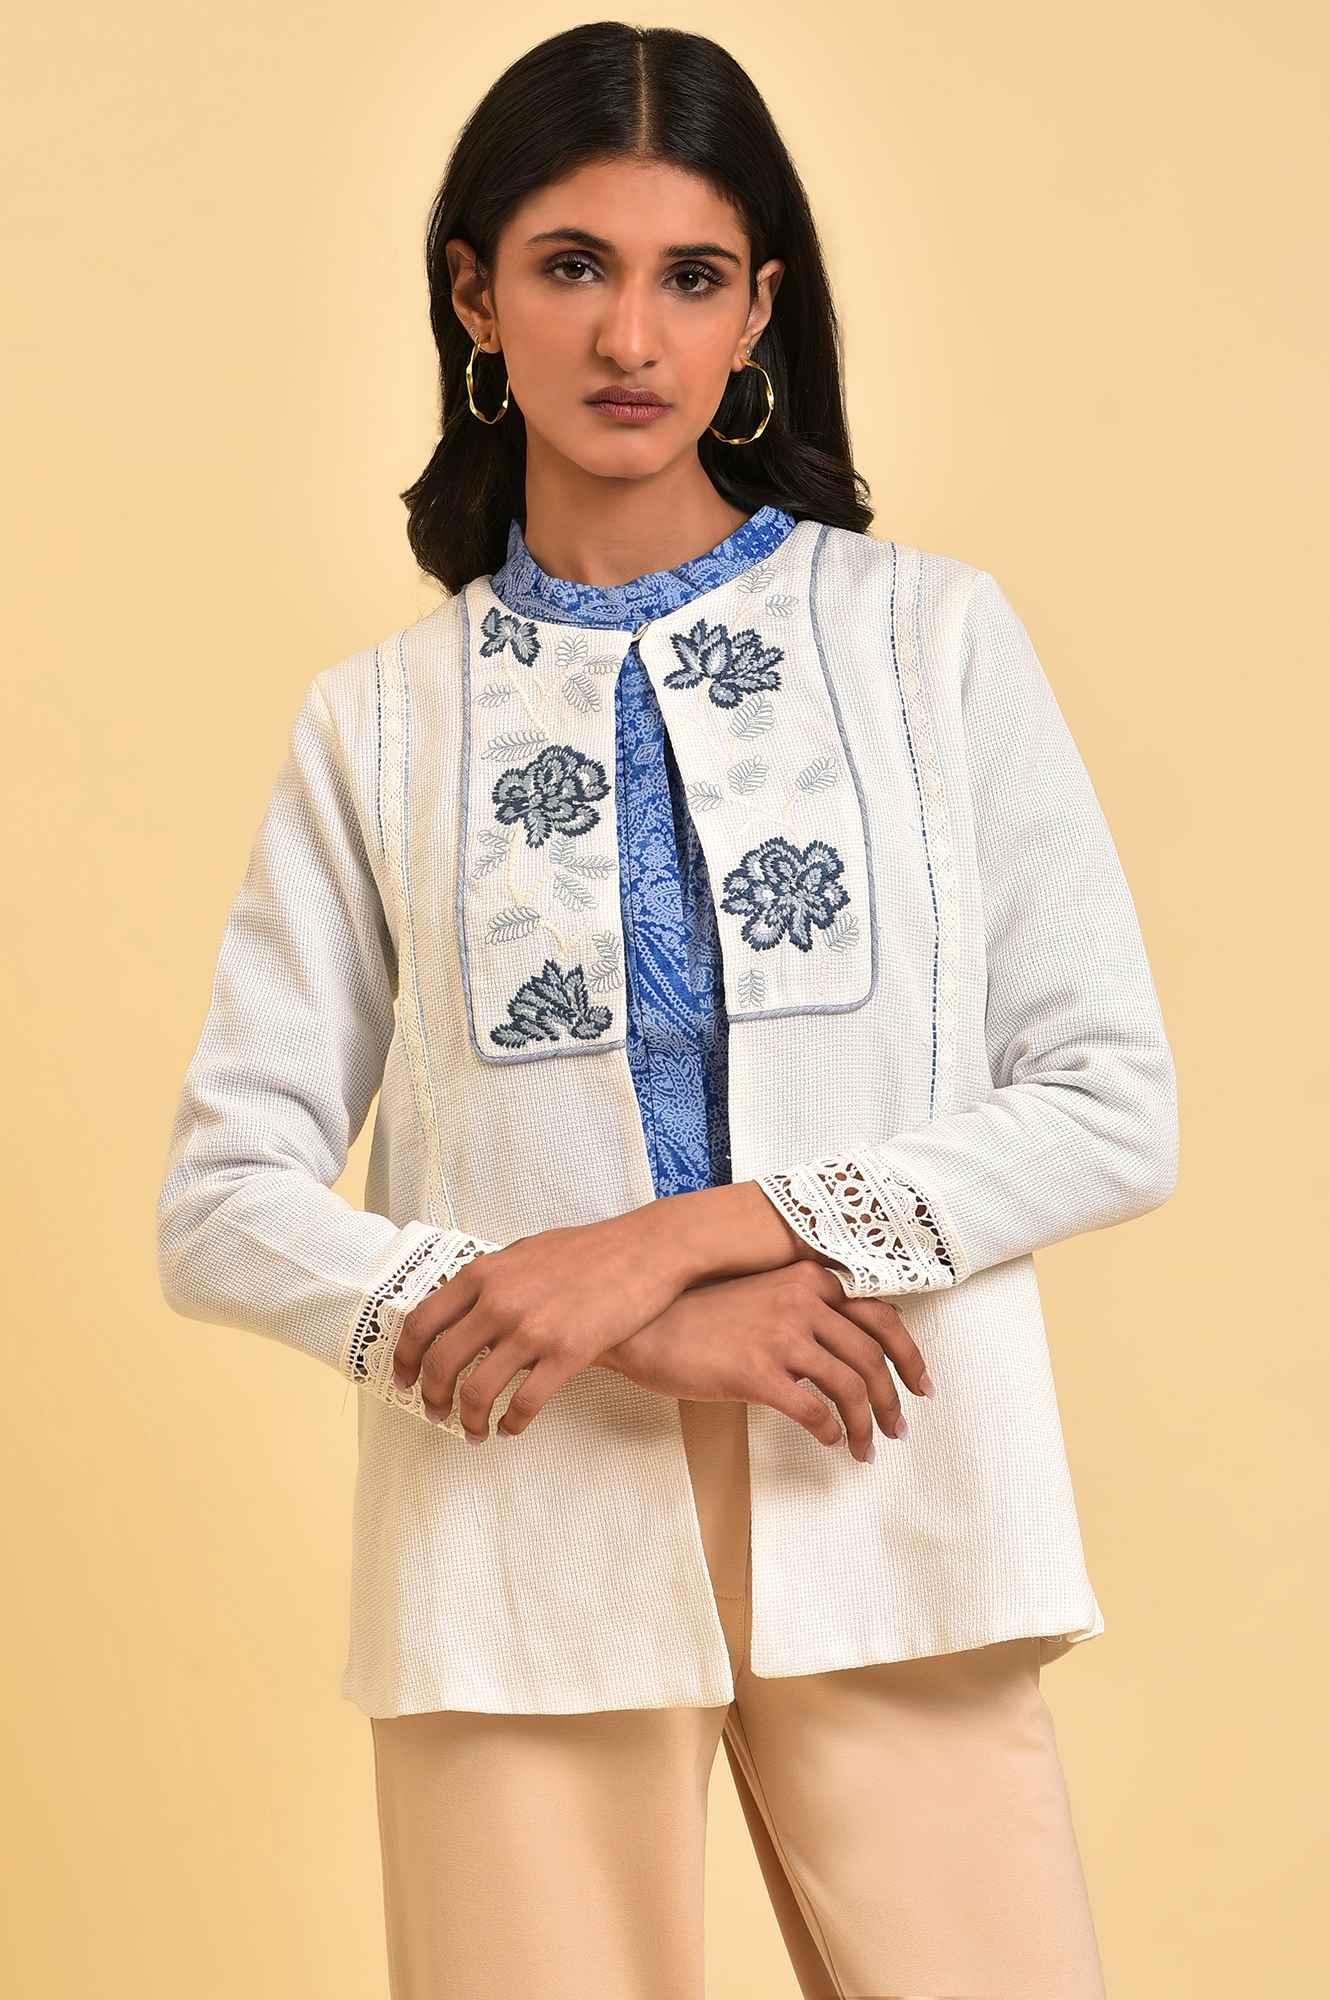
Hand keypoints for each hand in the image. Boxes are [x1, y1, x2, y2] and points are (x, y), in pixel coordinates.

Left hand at [389, 1214, 689, 1439]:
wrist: (644, 1250)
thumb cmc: (588, 1249)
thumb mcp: (525, 1250)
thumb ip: (492, 1278)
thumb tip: (465, 1304)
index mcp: (482, 1274)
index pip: (422, 1323)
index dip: (405, 1359)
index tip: (405, 1380)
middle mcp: (499, 1302)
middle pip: (442, 1364)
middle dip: (432, 1398)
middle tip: (435, 1415)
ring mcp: (532, 1329)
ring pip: (478, 1391)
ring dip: (469, 1420)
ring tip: (473, 1433)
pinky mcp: (566, 1354)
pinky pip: (525, 1403)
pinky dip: (512, 1423)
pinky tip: (512, 1428)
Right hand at [599, 1260, 934, 1461]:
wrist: (645, 1326)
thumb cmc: (699, 1314)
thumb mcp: (761, 1295)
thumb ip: (805, 1310)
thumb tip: (848, 1351)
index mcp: (808, 1279)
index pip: (881, 1316)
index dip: (909, 1355)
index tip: (920, 1384)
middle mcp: (802, 1301)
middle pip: (873, 1355)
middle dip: (893, 1398)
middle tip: (900, 1427)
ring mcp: (781, 1336)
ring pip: (850, 1386)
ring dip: (867, 1424)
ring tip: (867, 1449)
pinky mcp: (756, 1372)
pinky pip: (813, 1409)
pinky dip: (830, 1431)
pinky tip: (830, 1441)